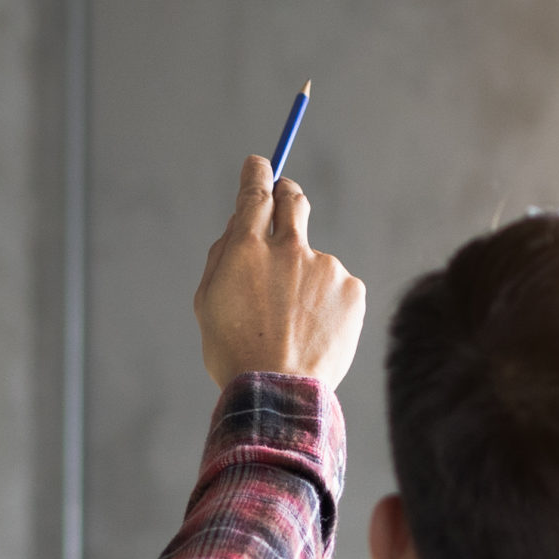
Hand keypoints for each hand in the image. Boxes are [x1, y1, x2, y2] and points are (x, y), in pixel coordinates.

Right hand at [194, 155, 366, 387]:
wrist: (279, 394)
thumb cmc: (235, 352)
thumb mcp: (207, 302)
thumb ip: (223, 255)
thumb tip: (239, 221)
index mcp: (246, 249)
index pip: (254, 193)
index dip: (257, 174)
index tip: (259, 164)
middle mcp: (288, 248)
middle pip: (294, 201)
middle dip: (288, 195)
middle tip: (285, 202)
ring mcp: (325, 267)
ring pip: (313, 260)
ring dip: (304, 279)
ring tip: (293, 325)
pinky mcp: (351, 289)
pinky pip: (336, 288)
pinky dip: (327, 304)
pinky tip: (315, 333)